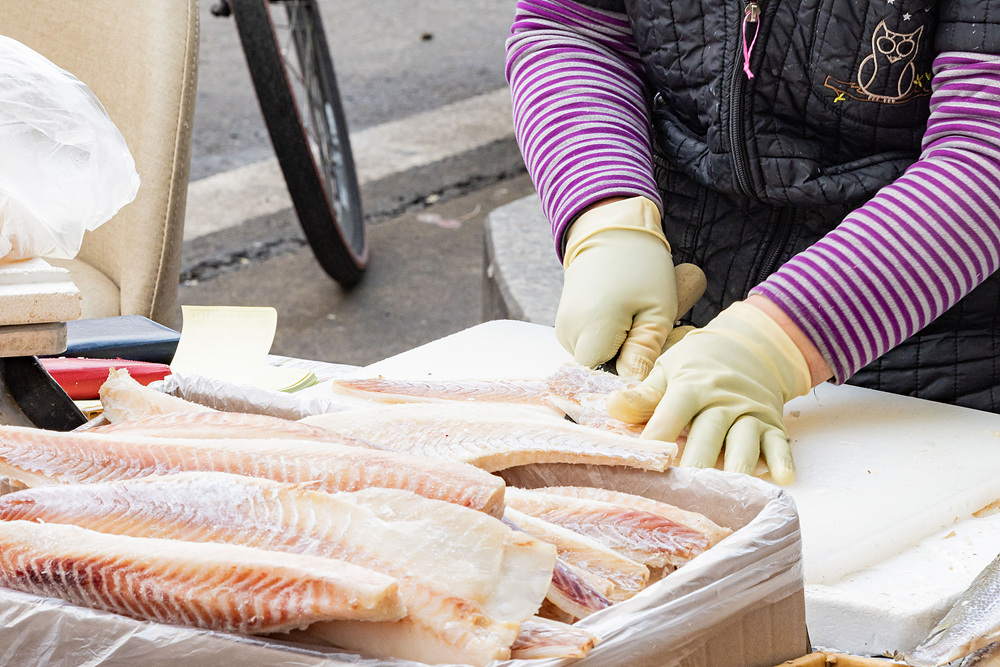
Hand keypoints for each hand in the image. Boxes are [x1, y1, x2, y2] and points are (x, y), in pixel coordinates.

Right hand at [555, 196, 676, 379]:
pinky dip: (606, 339)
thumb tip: (634, 388)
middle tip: (650, 330)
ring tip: (635, 318)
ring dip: (617, 348)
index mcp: (591, 331)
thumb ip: (645, 352)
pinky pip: (588, 345)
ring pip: (594, 359)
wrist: (609, 229)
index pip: (605, 381)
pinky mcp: (564, 324)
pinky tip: (621, 315)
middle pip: (600, 371)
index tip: (649, 354)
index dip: (629, 376)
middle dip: (626, 360)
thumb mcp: (656, 310)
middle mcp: (568, 334)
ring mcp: (563, 329)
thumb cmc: (640, 266)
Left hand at [605, 300, 811, 483]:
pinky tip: (782, 479)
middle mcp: (722, 400)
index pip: (672, 413)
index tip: (644, 461)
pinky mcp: (773, 425)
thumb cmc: (698, 365)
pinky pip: (779, 444)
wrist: (752, 346)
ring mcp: (750, 413)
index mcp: (691, 385)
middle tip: (683, 492)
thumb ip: (643, 395)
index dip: (658, 437)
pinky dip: (782, 461)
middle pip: (709, 434)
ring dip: (736, 468)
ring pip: (744, 443)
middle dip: (697, 462)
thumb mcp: (667, 371)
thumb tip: (612, 407)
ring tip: (725, 492)